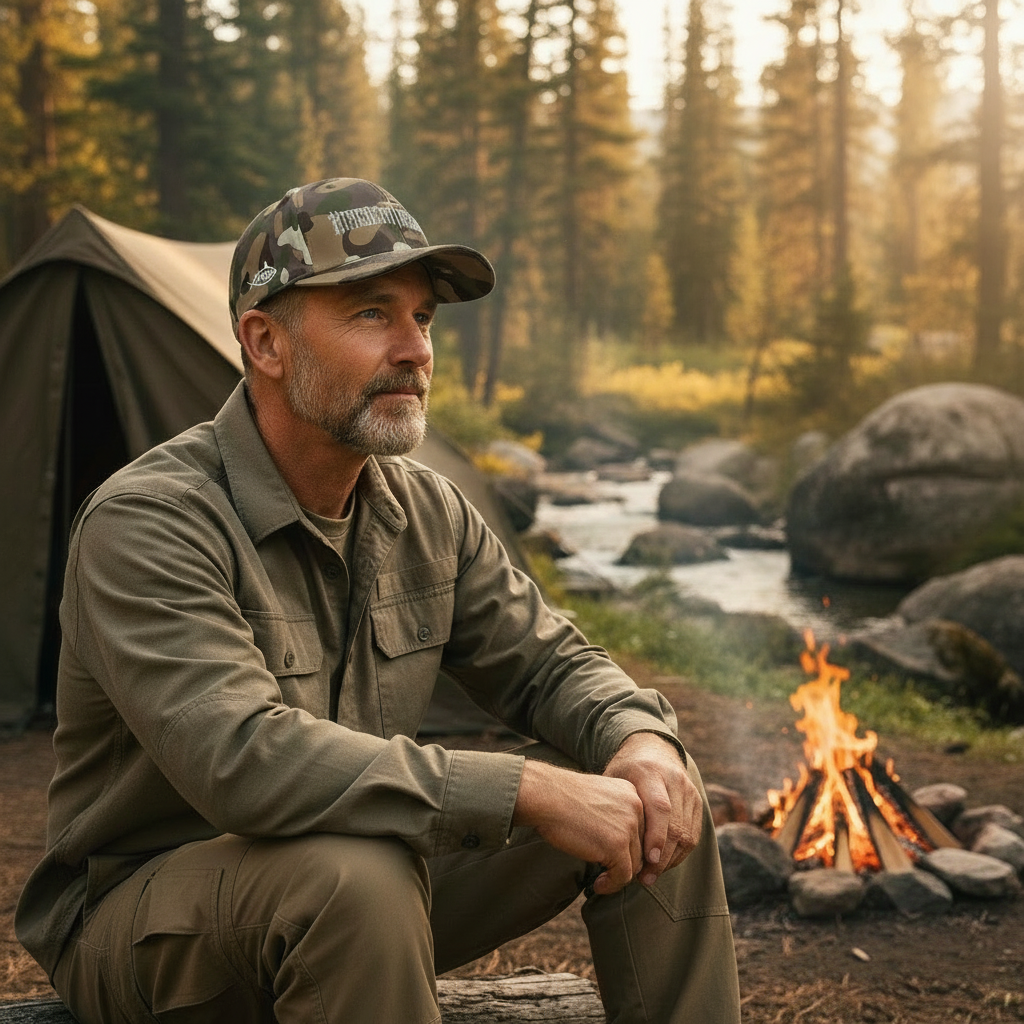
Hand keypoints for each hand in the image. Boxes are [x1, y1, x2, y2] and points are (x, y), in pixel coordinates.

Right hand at [513, 759, 645, 893]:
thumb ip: (616, 815)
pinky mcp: (616, 845)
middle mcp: (636, 806)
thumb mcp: (598, 798)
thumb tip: (625, 847)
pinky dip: (612, 885)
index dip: (632, 847)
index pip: (643, 827)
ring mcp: (628, 826)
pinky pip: (623, 876)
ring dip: (619, 876)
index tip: (618, 859)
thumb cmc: (562, 797)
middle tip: (610, 873)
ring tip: (602, 880)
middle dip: (627, 862)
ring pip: (635, 863)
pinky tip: (598, 886)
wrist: (545, 796)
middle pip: (642, 846)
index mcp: (632, 792)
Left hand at [603, 733, 702, 885]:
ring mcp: (689, 790)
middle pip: (676, 826)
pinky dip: (680, 853)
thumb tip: (603, 844)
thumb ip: (613, 805)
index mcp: (650, 772)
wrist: (652, 748)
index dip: (656, 837)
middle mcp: (674, 780)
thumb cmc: (625, 769)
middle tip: (645, 879)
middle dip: (661, 857)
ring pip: (687, 834)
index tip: (647, 861)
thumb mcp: (613, 778)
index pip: (660, 808)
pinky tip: (663, 863)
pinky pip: (694, 834)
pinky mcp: (697, 800)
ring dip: (670, 859)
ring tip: (651, 876)